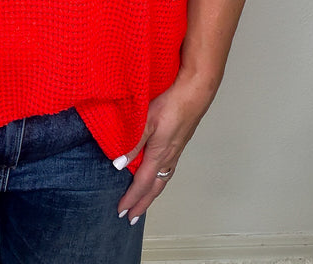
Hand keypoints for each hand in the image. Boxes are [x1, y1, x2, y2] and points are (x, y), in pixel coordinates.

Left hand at [114, 77, 212, 224]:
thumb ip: (132, 144)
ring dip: (151, 194)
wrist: (193, 95)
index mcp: (158, 155)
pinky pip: (168, 170)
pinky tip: (157, 176)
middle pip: (154, 188)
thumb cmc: (170, 105)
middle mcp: (168, 158)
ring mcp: (175, 152)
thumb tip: (118, 165)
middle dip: (142, 204)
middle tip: (132, 218)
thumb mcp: (145, 122)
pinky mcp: (178, 144)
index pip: (141, 184)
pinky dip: (159, 181)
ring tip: (143, 202)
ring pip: (162, 180)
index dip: (131, 199)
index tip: (121, 212)